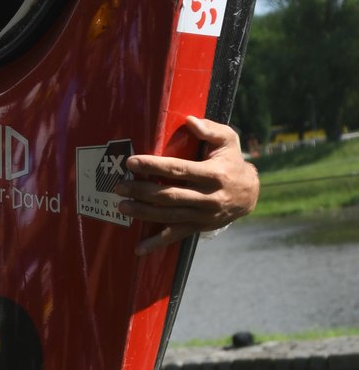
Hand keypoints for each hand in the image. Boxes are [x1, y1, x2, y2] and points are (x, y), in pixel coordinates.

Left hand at [115, 116, 258, 253]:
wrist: (249, 194)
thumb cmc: (232, 161)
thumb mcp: (228, 140)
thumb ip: (210, 130)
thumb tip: (189, 121)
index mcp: (213, 174)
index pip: (178, 169)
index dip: (153, 166)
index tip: (132, 163)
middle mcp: (208, 197)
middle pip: (169, 196)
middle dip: (142, 192)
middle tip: (120, 186)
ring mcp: (202, 215)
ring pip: (168, 216)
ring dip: (143, 213)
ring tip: (122, 206)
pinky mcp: (198, 227)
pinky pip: (175, 236)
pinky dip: (156, 244)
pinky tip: (139, 249)